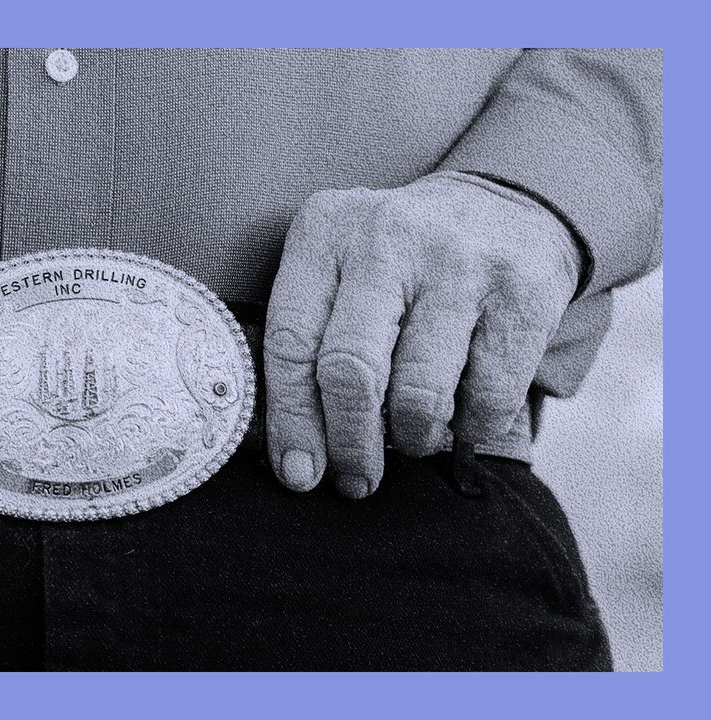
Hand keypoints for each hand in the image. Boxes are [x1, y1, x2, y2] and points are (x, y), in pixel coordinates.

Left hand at [264, 171, 580, 498]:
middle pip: (350, 371)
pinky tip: (461, 418)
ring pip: (420, 391)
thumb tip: (293, 452)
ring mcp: (459, 263)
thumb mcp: (337, 269)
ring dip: (411, 439)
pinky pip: (487, 396)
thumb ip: (307, 339)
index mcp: (324, 232)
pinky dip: (470, 429)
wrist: (504, 203)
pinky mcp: (522, 292)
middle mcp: (387, 239)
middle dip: (349, 443)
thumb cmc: (397, 262)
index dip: (291, 421)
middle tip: (354, 478)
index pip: (290, 342)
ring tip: (410, 441)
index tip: (298, 473)